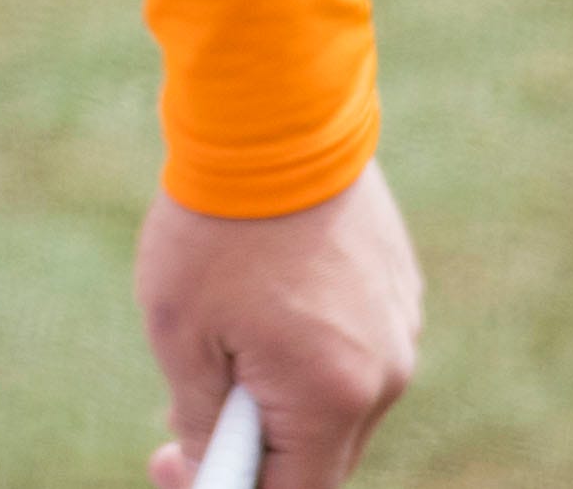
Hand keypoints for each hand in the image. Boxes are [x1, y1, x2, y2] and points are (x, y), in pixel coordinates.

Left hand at [140, 161, 422, 484]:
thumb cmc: (215, 227)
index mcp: (332, 397)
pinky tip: (262, 292)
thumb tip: (206, 465)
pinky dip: (308, 343)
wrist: (272, 118)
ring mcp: (399, 326)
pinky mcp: (398, 286)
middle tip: (187, 407)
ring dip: (281, 388)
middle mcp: (385, 373)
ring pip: (337, 396)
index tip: (173, 465)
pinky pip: (353, 344)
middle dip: (255, 443)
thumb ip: (200, 417)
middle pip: (321, 451)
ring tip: (224, 327)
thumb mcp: (179, 330)